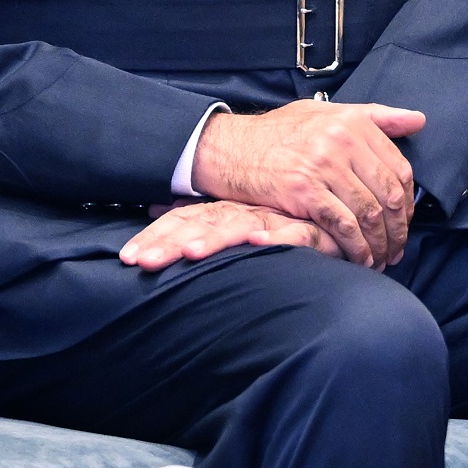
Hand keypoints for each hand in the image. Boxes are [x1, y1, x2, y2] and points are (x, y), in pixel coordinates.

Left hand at [117, 198, 340, 270]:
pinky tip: (257, 242)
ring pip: (239, 227)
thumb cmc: (285, 217)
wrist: (339, 205)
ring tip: (189, 253)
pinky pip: (295, 233)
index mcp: (227, 210)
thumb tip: (153, 207)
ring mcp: (278, 219)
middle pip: (201, 224)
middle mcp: (247, 211)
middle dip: (169, 243)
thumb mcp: (238, 218)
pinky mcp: (313, 230)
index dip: (156, 236)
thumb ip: (199, 214)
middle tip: (140, 262)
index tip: (129, 257)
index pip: (184, 219)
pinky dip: (276, 237)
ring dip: (214, 239)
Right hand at [190, 100, 426, 267]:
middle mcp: (340, 140)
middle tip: (397, 248)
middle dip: (398, 229)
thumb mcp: (325, 113)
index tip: (404, 221)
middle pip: (388, 194)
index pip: (399, 169)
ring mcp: (322, 165)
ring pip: (369, 214)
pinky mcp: (303, 190)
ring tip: (381, 258)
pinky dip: (356, 248)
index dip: (407, 203)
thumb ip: (374, 116)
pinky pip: (343, 226)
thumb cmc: (278, 133)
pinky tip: (359, 259)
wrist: (230, 147)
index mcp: (351, 122)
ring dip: (380, 244)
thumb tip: (418, 120)